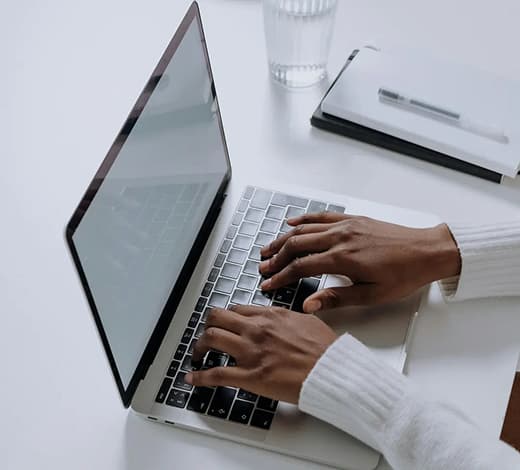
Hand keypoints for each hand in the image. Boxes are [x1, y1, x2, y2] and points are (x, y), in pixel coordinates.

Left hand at [185, 305, 336, 403]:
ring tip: (198, 355)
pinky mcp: (250, 376)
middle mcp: (256, 329)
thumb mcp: (307, 321)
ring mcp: (251, 352)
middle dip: (207, 326)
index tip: (223, 324)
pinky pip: (216, 374)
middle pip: (217, 318)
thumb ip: (288, 317)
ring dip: (200, 347)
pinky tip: (192, 378)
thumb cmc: (324, 349)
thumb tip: (282, 319)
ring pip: (211, 339)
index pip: (236, 309)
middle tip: (206, 335)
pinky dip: (200, 376)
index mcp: (270, 316)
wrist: (331, 370)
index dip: (225, 317)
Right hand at [259, 213, 460, 311]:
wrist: (427, 251)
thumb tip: (309, 305)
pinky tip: (291, 222)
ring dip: (283, 239)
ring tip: (268, 248)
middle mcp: (340, 238)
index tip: (268, 284)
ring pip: (304, 229)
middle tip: (263, 268)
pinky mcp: (352, 219)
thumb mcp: (371, 295)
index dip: (280, 277)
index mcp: (343, 259)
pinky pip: (321, 216)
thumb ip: (336, 298)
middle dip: (276, 257)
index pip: (300, 267)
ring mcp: (345, 225)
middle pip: (296, 245)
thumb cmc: (404, 275)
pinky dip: (303, 219)